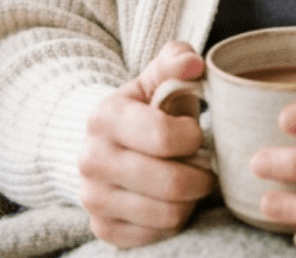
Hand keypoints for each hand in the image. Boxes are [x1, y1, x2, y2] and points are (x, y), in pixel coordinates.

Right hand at [78, 41, 217, 248]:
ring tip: (189, 178)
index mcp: (104, 116)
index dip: (193, 136)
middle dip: (201, 174)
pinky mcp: (102, 229)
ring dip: (190, 198)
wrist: (107, 141)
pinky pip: (156, 236)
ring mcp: (93, 199)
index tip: (196, 132)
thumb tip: (193, 64)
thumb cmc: (146, 106)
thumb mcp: (158, 76)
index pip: (164, 136)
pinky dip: (173, 220)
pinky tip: (171, 198)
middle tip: (204, 163)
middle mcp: (91, 160)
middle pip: (171, 183)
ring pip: (168, 214)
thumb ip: (177, 59)